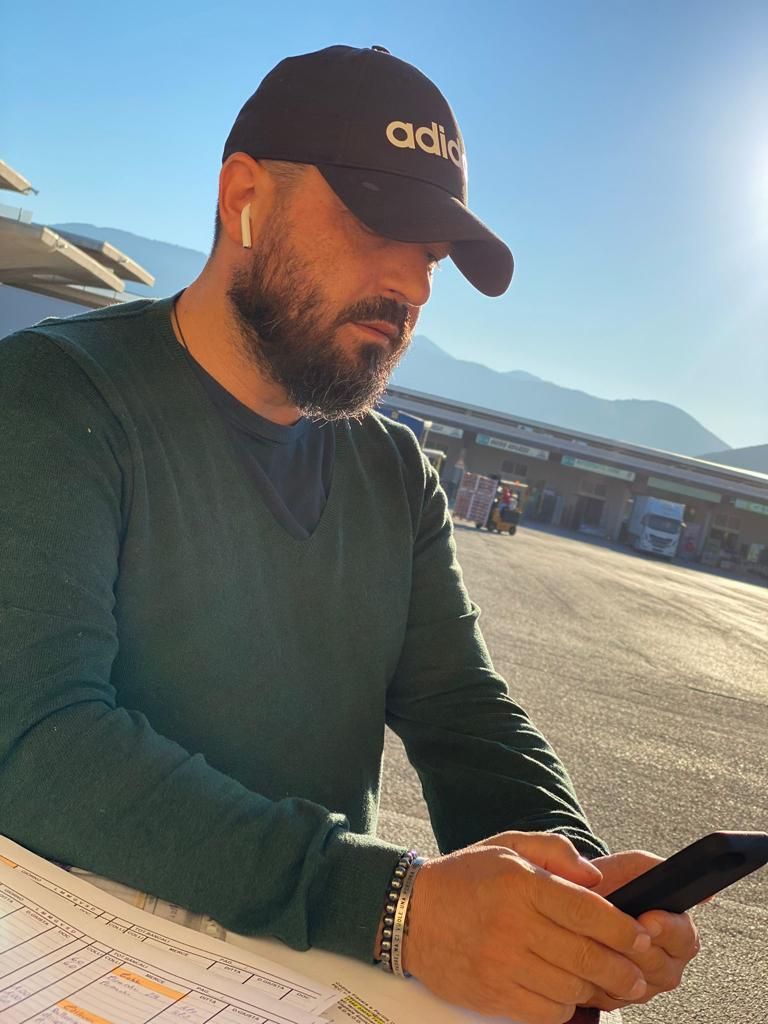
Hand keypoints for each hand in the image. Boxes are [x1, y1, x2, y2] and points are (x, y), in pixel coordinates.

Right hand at [403, 832, 652, 1023]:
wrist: (411, 915)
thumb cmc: (465, 878)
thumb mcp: (508, 845)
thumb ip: (555, 851)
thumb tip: (595, 877)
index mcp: (522, 885)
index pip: (588, 912)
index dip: (623, 929)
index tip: (641, 935)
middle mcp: (515, 926)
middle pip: (587, 956)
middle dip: (622, 968)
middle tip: (638, 972)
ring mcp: (504, 964)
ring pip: (571, 987)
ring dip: (595, 988)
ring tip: (606, 982)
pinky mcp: (495, 994)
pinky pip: (546, 1010)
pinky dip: (565, 1005)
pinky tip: (567, 991)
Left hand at [577, 851, 700, 1011]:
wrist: (572, 898)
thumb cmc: (608, 883)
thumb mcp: (632, 868)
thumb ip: (662, 873)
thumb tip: (705, 894)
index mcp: (678, 932)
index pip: (686, 939)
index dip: (668, 930)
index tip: (648, 919)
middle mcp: (666, 963)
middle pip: (663, 968)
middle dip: (639, 948)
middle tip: (620, 930)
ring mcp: (643, 984)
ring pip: (638, 986)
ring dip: (617, 964)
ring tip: (598, 941)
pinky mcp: (616, 999)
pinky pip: (611, 997)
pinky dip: (598, 978)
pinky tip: (586, 959)